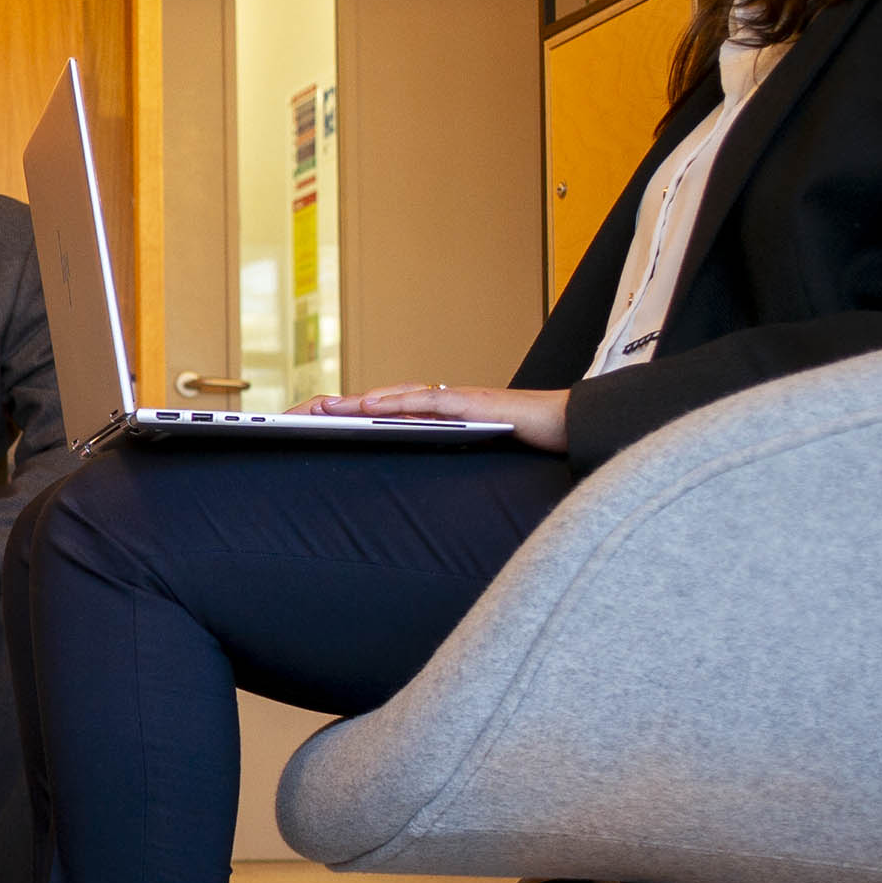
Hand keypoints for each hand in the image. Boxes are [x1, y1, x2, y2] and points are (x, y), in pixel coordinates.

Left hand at [306, 381, 570, 454]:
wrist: (568, 425)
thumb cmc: (529, 440)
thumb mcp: (478, 453)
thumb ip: (451, 458)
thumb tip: (420, 485)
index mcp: (445, 415)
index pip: (397, 412)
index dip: (363, 414)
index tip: (330, 421)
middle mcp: (446, 402)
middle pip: (389, 400)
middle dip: (350, 404)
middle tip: (313, 408)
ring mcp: (457, 399)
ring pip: (399, 397)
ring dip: (361, 401)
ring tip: (328, 407)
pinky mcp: (470, 403)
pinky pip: (426, 401)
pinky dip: (395, 403)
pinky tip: (370, 408)